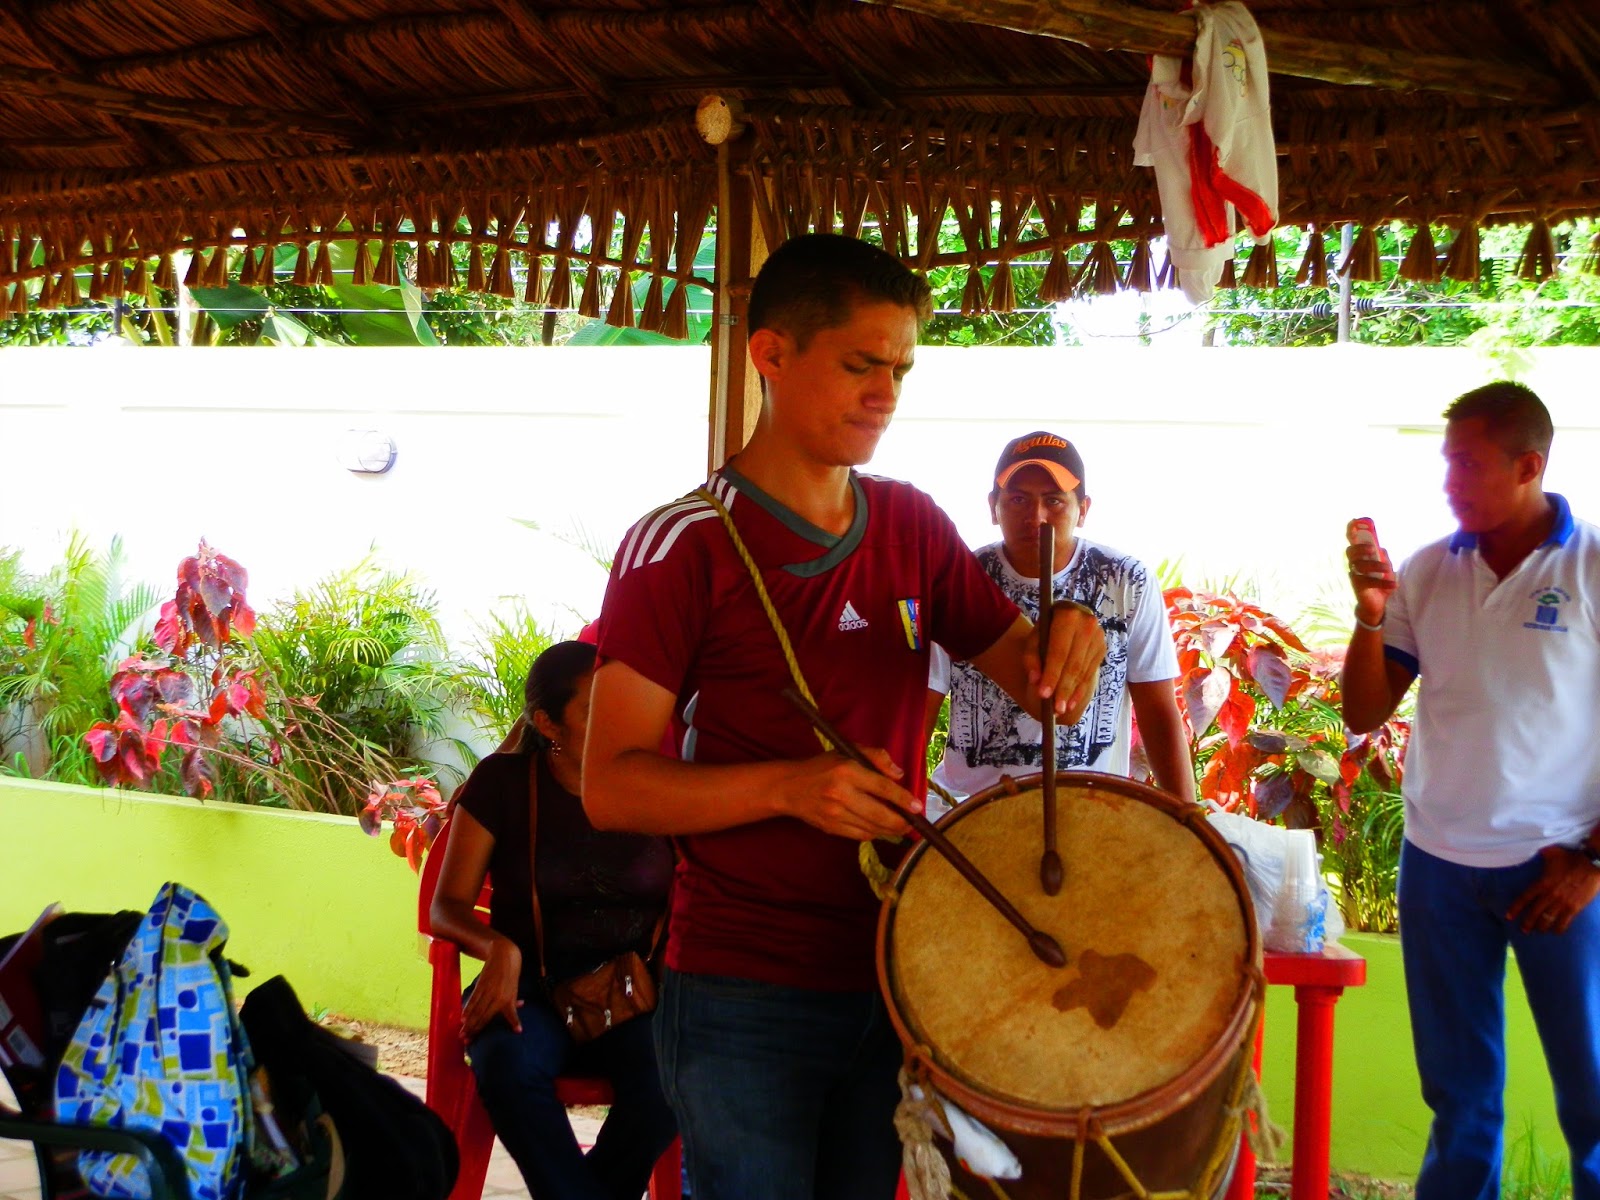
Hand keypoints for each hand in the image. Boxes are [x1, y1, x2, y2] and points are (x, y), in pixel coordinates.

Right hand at [462, 938, 523, 1038]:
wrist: (504, 955)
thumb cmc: (510, 976)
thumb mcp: (514, 991)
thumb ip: (512, 1008)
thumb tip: (518, 1029)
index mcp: (508, 999)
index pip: (505, 1015)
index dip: (504, 1025)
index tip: (506, 1034)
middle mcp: (498, 997)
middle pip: (484, 1016)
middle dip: (474, 1029)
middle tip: (465, 1041)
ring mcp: (488, 991)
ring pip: (477, 1010)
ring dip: (468, 1023)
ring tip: (462, 1034)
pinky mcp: (481, 985)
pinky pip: (473, 1000)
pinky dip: (467, 1009)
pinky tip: (462, 1018)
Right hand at [779, 749, 917, 840]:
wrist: (789, 787)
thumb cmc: (822, 766)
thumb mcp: (848, 751)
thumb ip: (876, 757)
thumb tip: (899, 774)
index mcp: (847, 771)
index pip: (883, 787)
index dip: (903, 799)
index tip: (917, 807)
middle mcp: (841, 794)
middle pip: (880, 814)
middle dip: (901, 822)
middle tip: (912, 823)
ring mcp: (834, 814)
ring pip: (872, 828)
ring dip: (890, 830)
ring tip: (900, 826)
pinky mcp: (830, 828)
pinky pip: (859, 836)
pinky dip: (874, 833)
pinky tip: (879, 828)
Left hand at [1026, 601, 1105, 722]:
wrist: (1066, 621)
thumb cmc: (1045, 631)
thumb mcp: (1033, 639)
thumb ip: (1031, 658)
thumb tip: (1036, 680)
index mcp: (1066, 615)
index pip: (1059, 651)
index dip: (1051, 674)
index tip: (1043, 694)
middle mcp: (1086, 623)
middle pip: (1073, 663)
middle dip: (1063, 688)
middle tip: (1054, 708)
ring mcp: (1098, 636)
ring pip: (1083, 670)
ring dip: (1071, 692)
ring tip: (1061, 709)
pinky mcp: (1102, 647)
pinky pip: (1090, 673)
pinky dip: (1080, 689)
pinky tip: (1071, 702)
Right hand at [1345, 519, 1396, 624]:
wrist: (1379, 604)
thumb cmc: (1380, 582)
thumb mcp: (1384, 567)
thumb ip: (1382, 557)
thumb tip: (1381, 548)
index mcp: (1360, 557)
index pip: (1352, 542)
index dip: (1351, 531)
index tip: (1354, 521)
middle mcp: (1354, 565)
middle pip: (1350, 552)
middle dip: (1360, 548)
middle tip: (1372, 549)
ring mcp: (1355, 576)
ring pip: (1360, 566)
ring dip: (1375, 565)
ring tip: (1388, 569)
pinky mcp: (1359, 588)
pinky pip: (1368, 581)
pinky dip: (1383, 582)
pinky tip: (1394, 584)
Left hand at [1506, 845, 1599, 934]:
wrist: (1592, 864)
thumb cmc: (1571, 857)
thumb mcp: (1551, 852)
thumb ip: (1539, 853)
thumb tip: (1531, 847)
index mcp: (1542, 883)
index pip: (1524, 898)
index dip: (1515, 909)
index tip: (1509, 917)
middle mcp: (1550, 895)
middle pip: (1534, 913)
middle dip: (1527, 923)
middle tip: (1523, 930)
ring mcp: (1562, 902)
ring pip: (1548, 919)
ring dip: (1542, 927)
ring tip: (1539, 931)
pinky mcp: (1575, 907)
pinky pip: (1565, 922)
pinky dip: (1559, 928)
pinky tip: (1556, 932)